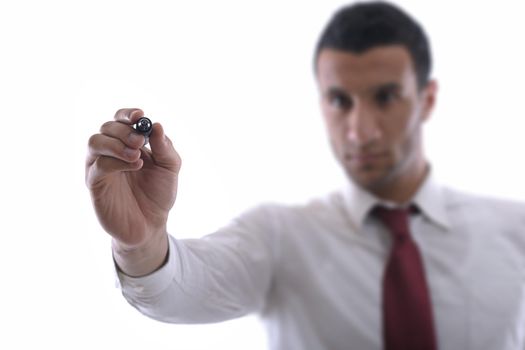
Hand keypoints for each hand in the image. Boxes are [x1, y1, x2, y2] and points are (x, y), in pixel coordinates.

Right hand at [86, 108, 180, 274]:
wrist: (151, 225)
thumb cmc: (158, 193)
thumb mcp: (170, 168)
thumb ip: (165, 148)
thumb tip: (157, 125)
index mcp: (128, 143)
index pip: (120, 120)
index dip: (127, 114)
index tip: (139, 115)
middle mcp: (110, 152)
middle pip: (106, 127)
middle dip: (124, 130)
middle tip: (140, 141)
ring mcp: (100, 168)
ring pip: (94, 142)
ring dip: (116, 144)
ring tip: (137, 155)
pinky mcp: (95, 185)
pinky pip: (97, 166)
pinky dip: (115, 162)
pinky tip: (134, 166)